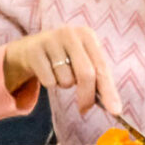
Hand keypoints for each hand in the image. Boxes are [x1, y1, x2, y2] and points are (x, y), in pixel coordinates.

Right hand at [4, 26, 121, 114]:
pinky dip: (50, 83)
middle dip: (87, 96)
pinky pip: (48, 81)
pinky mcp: (34, 51)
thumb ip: (98, 80)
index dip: (109, 91)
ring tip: (58, 72)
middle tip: (84, 109)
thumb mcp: (81, 61)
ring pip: (65, 80)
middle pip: (86, 74)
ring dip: (64, 84)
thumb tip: (113, 107)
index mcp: (87, 35)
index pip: (102, 67)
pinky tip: (46, 71)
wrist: (29, 50)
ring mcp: (50, 40)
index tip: (115, 111)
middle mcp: (70, 34)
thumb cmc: (63, 59)